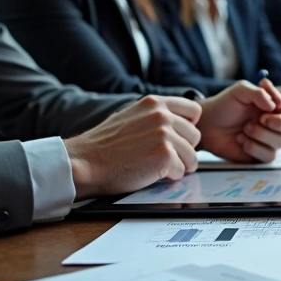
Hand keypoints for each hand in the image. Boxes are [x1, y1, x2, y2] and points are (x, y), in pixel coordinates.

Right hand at [65, 95, 202, 198]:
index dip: (188, 128)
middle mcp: (161, 115)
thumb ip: (155, 117)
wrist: (85, 162)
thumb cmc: (105, 146)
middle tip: (164, 158)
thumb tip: (180, 124)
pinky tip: (150, 174)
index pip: (194, 111)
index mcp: (154, 103)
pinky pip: (181, 171)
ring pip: (191, 156)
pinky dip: (168, 177)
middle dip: (184, 151)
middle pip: (196, 136)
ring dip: (178, 166)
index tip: (177, 139)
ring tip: (156, 167)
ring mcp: (163, 134)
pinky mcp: (163, 155)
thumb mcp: (131, 117)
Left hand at [199, 78, 280, 162]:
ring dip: (261, 135)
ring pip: (280, 144)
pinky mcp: (260, 156)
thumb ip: (259, 93)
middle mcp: (275, 128)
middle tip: (260, 119)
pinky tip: (242, 140)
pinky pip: (268, 156)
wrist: (208, 124)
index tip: (267, 108)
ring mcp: (268, 143)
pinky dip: (253, 147)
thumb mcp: (241, 90)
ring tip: (245, 129)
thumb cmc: (225, 105)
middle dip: (276, 125)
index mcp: (275, 111)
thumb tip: (274, 106)